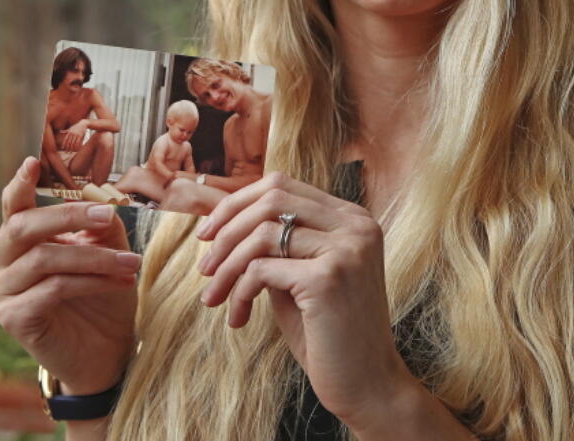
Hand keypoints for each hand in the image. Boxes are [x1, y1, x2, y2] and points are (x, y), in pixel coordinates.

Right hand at [0, 158, 138, 393]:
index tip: (32, 161)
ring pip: (45, 258)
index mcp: (16, 240)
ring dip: (95, 258)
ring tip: (131, 264)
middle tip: (108, 215)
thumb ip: (100, 225)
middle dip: (69, 216)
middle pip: (23, 226)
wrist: (104, 352)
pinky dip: (91, 282)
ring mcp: (0, 292)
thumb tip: (102, 201)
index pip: (11, 206)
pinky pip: (53, 288)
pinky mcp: (13, 319)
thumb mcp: (107, 251)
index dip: (19, 183)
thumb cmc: (102, 296)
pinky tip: (120, 285)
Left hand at [61, 121, 87, 151]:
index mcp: (69, 132)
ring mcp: (76, 135)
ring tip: (70, 152)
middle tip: (66, 152)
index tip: (63, 148)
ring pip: (73, 143)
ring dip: (71, 148)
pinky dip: (76, 146)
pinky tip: (75, 149)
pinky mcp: (80, 136)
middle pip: (69, 142)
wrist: (83, 124)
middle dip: (67, 147)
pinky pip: (77, 142)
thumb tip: (59, 131)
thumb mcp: (70, 128)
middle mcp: (72, 133)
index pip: (65, 139)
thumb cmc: (76, 126)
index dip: (64, 144)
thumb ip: (65, 131)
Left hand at [194, 172, 411, 428]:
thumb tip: (220, 220)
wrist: (368, 387)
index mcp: (352, 219)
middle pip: (271, 199)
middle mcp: (355, 226)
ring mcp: (346, 249)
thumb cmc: (329, 336)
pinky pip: (262, 270)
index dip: (236, 204)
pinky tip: (238, 318)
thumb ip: (275, 247)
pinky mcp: (329, 278)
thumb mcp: (299, 278)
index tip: (208, 235)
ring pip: (262, 234)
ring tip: (213, 297)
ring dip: (227, 267)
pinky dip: (240, 292)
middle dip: (226, 229)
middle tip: (205, 267)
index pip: (282, 185)